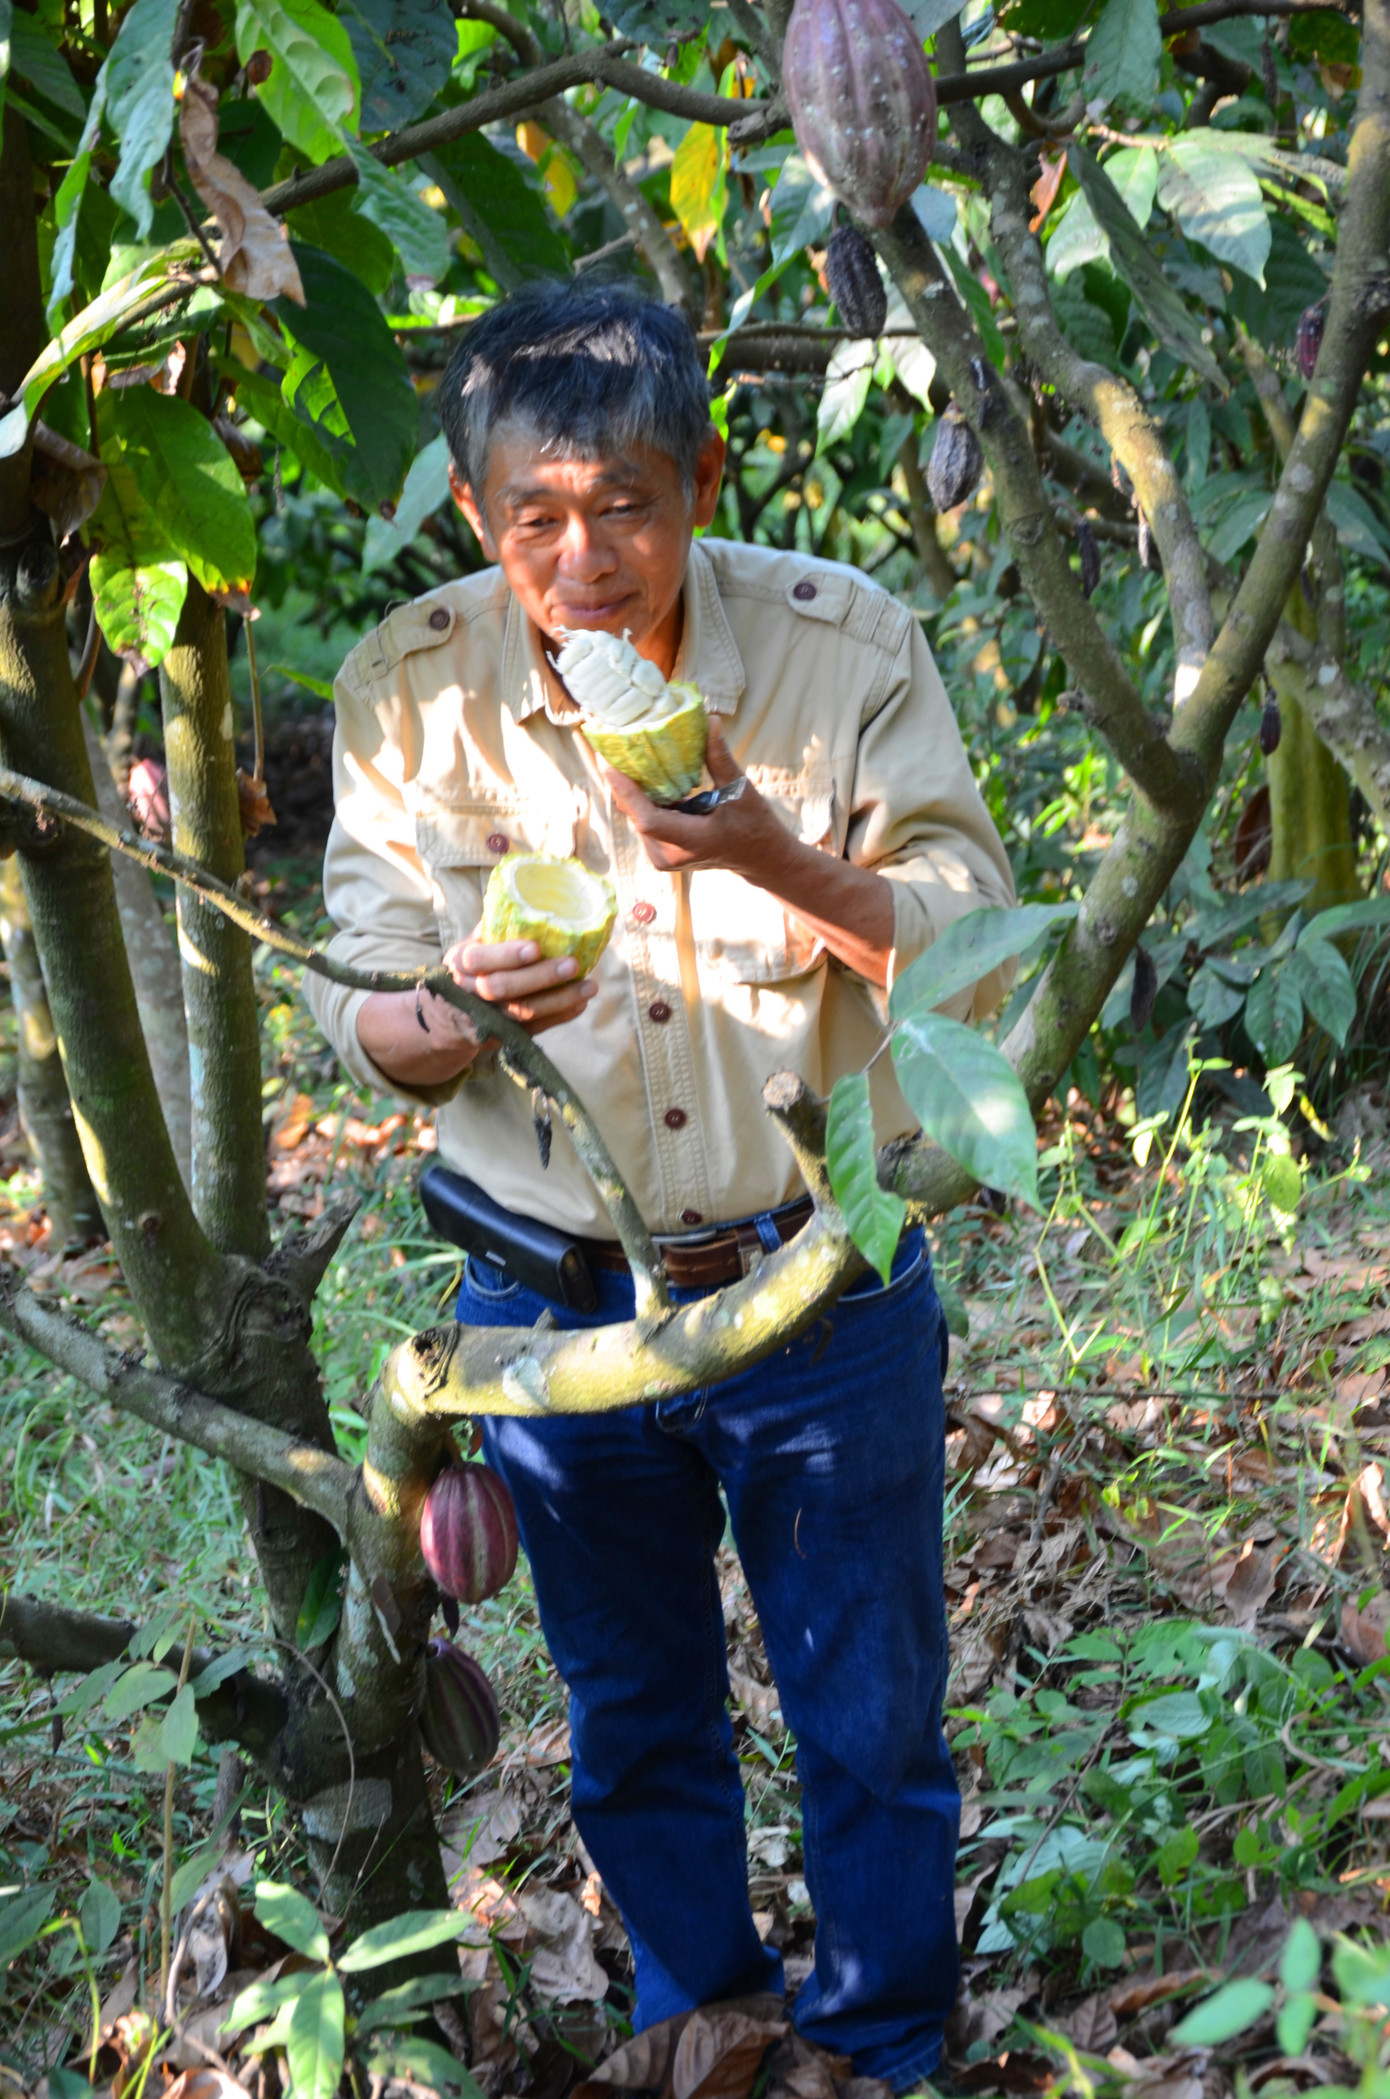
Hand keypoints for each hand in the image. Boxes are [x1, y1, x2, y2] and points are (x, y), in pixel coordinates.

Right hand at [438, 925, 598, 1042]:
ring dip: (559, 1000)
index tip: (536, 947)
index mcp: (460, 963)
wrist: (449, 1016)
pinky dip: (559, 1016)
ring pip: (522, 1012)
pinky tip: (580, 1003)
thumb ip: (494, 927)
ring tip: (589, 987)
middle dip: (540, 977)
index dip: (507, 954)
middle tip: (573, 964)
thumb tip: (528, 896)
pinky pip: (533, 1029)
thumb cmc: (470, 969)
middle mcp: (469, 992)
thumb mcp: (471, 945)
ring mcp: (485, 1018)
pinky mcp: (502, 1037)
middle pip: (503, 988)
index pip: (478, 959)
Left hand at [601, 716, 794, 882]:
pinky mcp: (660, 851)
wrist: (759, 857)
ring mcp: (662, 856)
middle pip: (636, 814)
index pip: (648, 819)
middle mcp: (670, 854)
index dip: (626, 791)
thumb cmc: (754, 824)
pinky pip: (644, 819)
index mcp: (691, 841)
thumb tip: (712, 720)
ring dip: (631, 787)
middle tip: (615, 745)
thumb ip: (720, 758)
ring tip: (624, 753)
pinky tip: (640, 772)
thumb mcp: (740, 790)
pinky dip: (642, 797)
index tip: (609, 762)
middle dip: (623, 781)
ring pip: (636, 816)